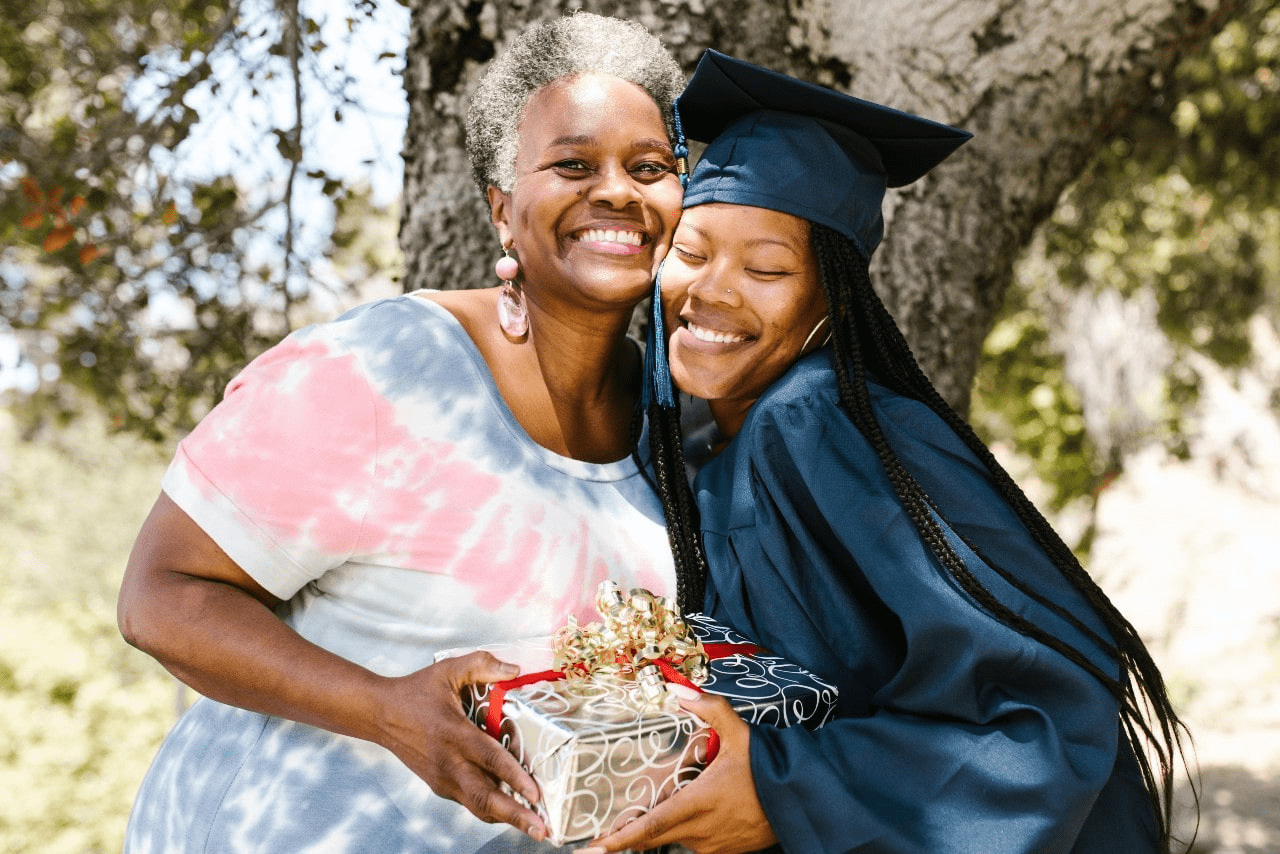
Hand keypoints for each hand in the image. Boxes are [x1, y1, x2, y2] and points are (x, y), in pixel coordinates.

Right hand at [374, 651, 548, 841]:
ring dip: (507, 819)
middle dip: (515, 815)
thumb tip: (514, 670)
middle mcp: (448, 763)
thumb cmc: (416, 692)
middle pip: (484, 797)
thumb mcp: (448, 670)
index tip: (535, 792)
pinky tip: (513, 810)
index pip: (488, 759)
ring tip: (535, 827)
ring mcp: (443, 779)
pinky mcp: (440, 786)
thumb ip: (482, 664)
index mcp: (453, 734)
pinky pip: (470, 802)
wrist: (380, 714)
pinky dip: (492, 809)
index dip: (514, 777)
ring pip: (478, 806)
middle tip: (542, 828)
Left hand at [580, 686, 777, 853]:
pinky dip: (689, 827)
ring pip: (675, 836)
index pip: (649, 827)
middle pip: (653, 836)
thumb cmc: (770, 767)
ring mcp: (713, 845)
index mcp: (698, 803)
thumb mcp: (739, 733)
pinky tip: (705, 808)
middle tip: (611, 829)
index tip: (593, 851)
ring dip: (667, 823)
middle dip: (630, 833)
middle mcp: (700, 830)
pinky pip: (695, 841)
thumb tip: (679, 690)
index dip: (618, 841)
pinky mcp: (724, 851)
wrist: (804, 800)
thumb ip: (709, 709)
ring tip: (684, 797)